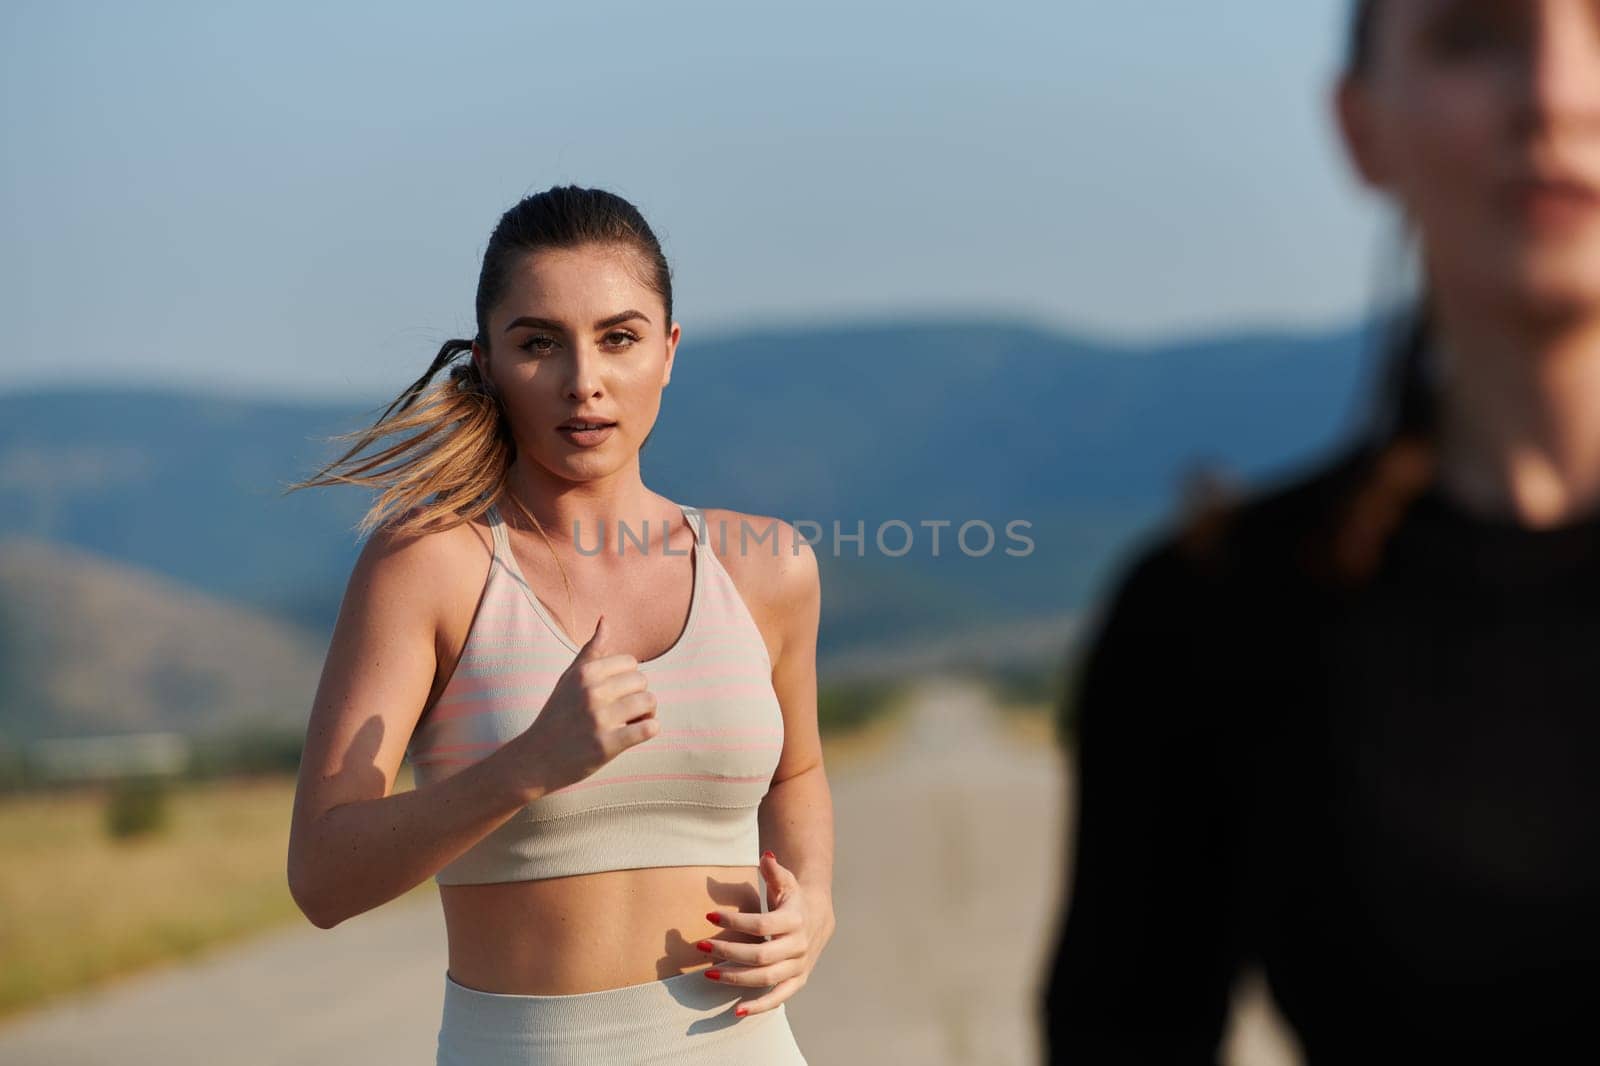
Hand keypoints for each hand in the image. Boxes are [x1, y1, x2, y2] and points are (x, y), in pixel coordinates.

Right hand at [507, 614, 657, 793]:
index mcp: (584, 673)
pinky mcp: (607, 745)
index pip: (631, 662)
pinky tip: (637, 734)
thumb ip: (590, 651)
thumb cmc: (556, 716)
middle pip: (643, 681)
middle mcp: (592, 692)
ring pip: (649, 702)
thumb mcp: (568, 679)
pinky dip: (650, 730)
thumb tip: (605, 620)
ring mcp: (599, 719)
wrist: (535, 759)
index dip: (629, 678)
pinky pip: (650, 729)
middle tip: (626, 711)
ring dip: (647, 714)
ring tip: (632, 723)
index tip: (617, 693)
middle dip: (639, 696)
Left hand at [698, 850, 834, 1015]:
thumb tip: (766, 857)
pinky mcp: (797, 981)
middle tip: (701, 946)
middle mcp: (799, 945)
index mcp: (796, 919)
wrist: (819, 919)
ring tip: (708, 972)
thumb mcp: (786, 881)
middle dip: (729, 951)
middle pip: (761, 955)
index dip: (735, 921)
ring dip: (736, 978)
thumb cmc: (793, 898)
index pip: (762, 924)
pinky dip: (759, 1006)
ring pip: (766, 978)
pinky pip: (779, 998)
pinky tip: (736, 1012)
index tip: (708, 915)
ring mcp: (799, 966)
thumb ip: (775, 870)